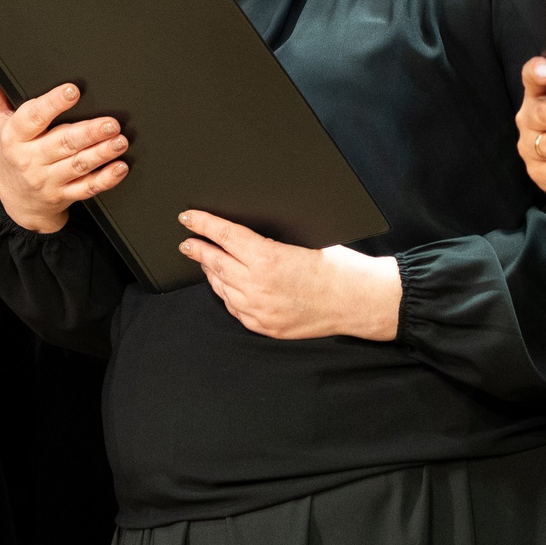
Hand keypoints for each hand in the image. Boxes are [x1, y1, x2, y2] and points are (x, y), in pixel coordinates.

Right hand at [0, 58, 127, 234]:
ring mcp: (49, 180)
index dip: (52, 104)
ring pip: (77, 166)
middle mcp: (31, 159)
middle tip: (111, 122)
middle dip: (88, 132)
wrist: (16, 202)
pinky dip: (105, 179)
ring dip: (101, 153)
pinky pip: (87, 189)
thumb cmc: (10, 152)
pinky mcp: (65, 195)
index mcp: (15, 136)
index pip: (33, 118)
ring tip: (120, 140)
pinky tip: (120, 168)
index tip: (73, 90)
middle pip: (62, 143)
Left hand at [177, 210, 400, 339]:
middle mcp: (258, 287)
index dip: (203, 224)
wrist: (358, 301)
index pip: (223, 236)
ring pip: (222, 288)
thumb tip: (242, 234)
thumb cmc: (338, 267)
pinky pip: (236, 309)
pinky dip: (227, 294)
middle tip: (187, 241)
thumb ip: (267, 241)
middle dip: (198, 249)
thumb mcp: (302, 240)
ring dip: (211, 272)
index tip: (189, 217)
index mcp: (267, 259)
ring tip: (206, 261)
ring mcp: (260, 310)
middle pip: (215, 263)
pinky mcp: (266, 326)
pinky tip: (226, 285)